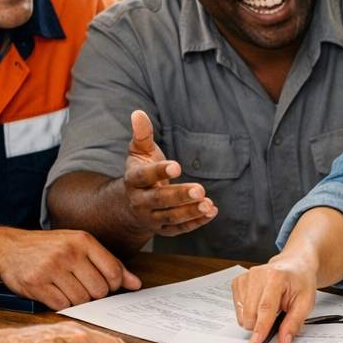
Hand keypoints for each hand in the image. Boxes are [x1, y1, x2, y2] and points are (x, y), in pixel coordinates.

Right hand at [0, 229, 140, 309]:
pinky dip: (60, 304)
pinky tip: (53, 292)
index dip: (114, 285)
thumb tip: (135, 284)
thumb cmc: (48, 249)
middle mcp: (68, 252)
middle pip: (100, 290)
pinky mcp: (36, 284)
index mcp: (83, 240)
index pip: (114, 271)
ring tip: (65, 287)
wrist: (9, 248)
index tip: (105, 284)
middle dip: (94, 294)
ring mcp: (51, 268)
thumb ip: (109, 263)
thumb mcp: (80, 246)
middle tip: (81, 286)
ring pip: (81, 300)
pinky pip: (62, 305)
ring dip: (76, 299)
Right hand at [123, 110, 216, 235]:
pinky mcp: (163, 230)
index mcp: (132, 180)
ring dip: (190, 212)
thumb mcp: (139, 152)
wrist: (131, 204)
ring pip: (170, 217)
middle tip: (200, 190)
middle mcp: (139, 202)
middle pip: (159, 200)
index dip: (159, 172)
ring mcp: (151, 218)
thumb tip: (138, 113)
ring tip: (208, 204)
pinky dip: (196, 222)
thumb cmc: (141, 171)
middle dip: (180, 196)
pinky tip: (211, 212)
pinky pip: (180, 228)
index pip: (144, 177)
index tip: (177, 166)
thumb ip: (142, 134)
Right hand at [232, 255, 318, 342]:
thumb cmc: (300, 282)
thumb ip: (294, 323)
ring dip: (254, 318)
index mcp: (276, 277)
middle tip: (275, 319)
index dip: (261, 327)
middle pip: (250, 312)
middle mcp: (257, 275)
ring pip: (242, 313)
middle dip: (260, 325)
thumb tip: (283, 341)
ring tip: (270, 308)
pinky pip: (238, 308)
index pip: (265, 307)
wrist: (294, 265)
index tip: (257, 341)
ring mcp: (245, 277)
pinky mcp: (238, 282)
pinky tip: (260, 303)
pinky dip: (248, 312)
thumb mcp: (305, 303)